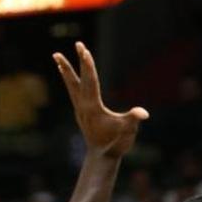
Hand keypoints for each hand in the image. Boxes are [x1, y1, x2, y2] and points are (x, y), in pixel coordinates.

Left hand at [53, 43, 148, 157]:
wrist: (102, 156)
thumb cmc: (116, 143)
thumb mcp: (128, 131)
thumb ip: (134, 119)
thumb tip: (143, 113)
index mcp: (93, 107)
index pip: (91, 81)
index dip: (88, 65)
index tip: (84, 51)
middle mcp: (83, 105)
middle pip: (78, 79)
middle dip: (77, 61)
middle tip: (77, 44)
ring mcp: (80, 108)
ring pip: (71, 85)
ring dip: (65, 70)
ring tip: (57, 57)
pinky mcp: (81, 112)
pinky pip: (73, 91)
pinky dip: (70, 80)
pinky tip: (69, 76)